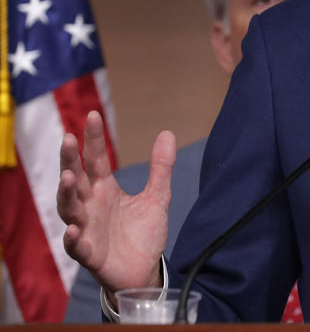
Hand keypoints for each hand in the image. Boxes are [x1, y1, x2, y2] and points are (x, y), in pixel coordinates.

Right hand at [57, 111, 175, 296]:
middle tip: (67, 139)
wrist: (146, 270)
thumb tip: (167, 132)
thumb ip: (161, 167)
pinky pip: (77, 247)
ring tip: (69, 177)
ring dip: (66, 194)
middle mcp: (91, 206)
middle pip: (75, 179)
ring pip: (69, 209)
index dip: (93, 139)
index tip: (92, 115)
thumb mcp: (157, 197)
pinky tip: (74, 229)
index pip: (95, 160)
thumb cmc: (143, 234)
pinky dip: (73, 239)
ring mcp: (87, 229)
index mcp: (105, 190)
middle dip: (69, 160)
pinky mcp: (90, 254)